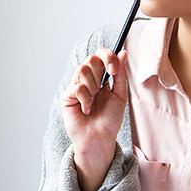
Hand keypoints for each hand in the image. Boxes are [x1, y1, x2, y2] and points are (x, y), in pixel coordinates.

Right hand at [60, 47, 127, 190]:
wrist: (100, 138)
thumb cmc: (110, 119)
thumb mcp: (120, 94)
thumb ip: (120, 74)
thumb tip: (123, 52)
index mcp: (100, 76)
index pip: (100, 55)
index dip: (107, 56)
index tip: (114, 70)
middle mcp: (87, 79)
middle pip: (90, 58)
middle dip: (101, 70)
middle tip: (105, 86)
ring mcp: (75, 87)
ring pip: (82, 69)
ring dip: (93, 86)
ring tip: (95, 101)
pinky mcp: (66, 97)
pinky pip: (77, 87)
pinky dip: (86, 99)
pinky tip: (87, 110)